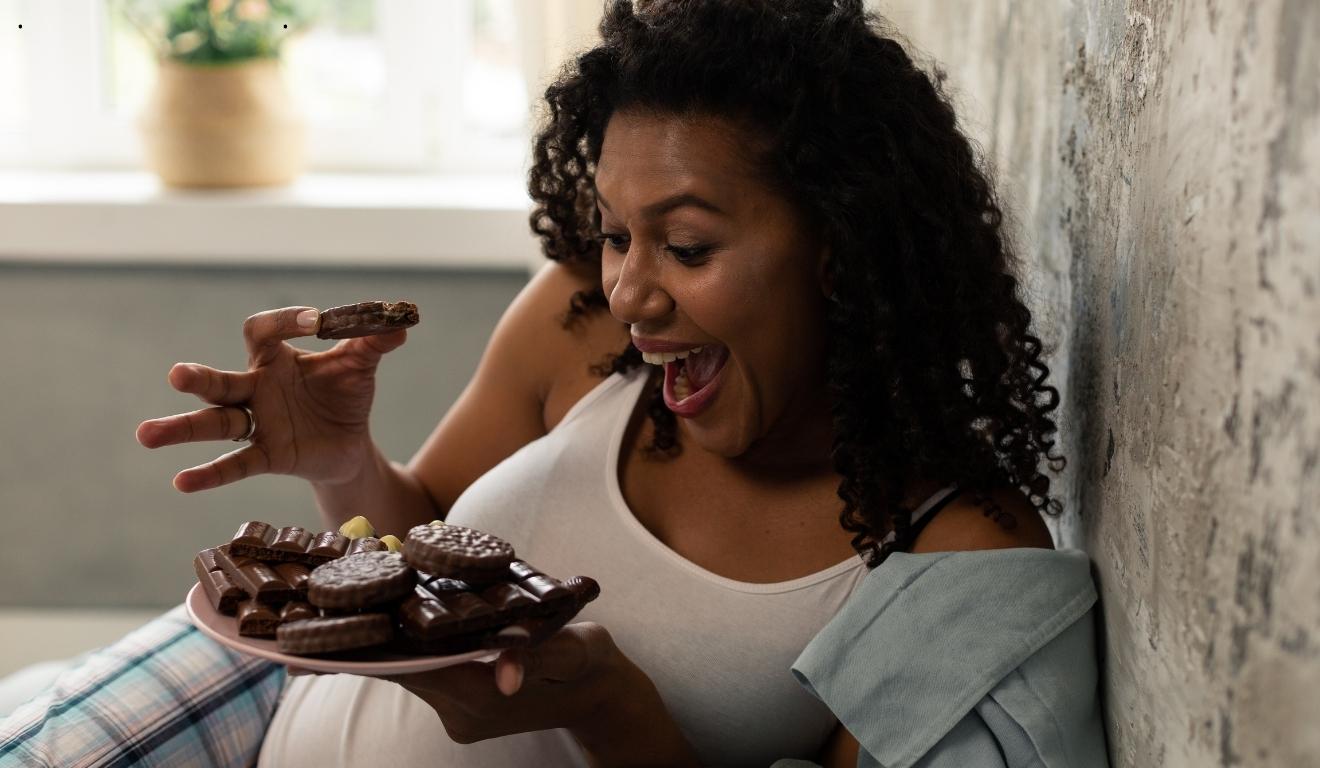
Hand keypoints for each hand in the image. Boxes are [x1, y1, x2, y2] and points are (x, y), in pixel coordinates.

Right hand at [136, 306, 406, 490]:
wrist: (351, 443)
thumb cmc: (344, 395)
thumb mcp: (360, 365)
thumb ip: (375, 341)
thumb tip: (401, 323)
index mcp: (275, 358)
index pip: (263, 331)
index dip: (287, 322)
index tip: (317, 321)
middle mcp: (256, 388)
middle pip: (220, 380)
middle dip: (198, 379)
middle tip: (175, 375)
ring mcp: (257, 424)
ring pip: (214, 423)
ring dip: (182, 428)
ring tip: (146, 435)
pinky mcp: (266, 456)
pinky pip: (235, 464)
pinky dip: (209, 474)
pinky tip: (180, 482)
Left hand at [307, 622, 698, 765]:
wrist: (603, 698)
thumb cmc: (591, 668)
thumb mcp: (578, 652)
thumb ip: (543, 654)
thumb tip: (509, 666)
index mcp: (478, 696)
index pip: (405, 671)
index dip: (360, 654)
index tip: (308, 646)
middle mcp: (458, 707)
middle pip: (391, 671)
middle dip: (349, 646)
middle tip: (292, 622)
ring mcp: (457, 707)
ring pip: (401, 670)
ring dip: (367, 645)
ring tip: (317, 616)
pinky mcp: (461, 699)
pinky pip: (419, 668)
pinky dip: (395, 646)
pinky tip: (371, 620)